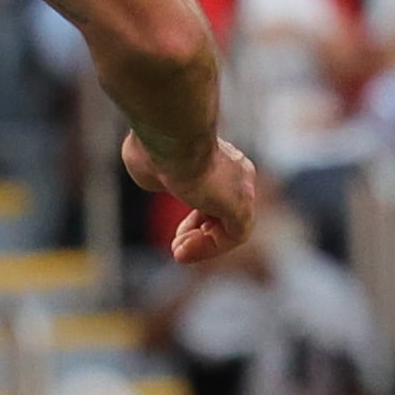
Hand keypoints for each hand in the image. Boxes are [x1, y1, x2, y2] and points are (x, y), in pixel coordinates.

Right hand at [123, 133, 255, 264]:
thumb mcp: (153, 166)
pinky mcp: (242, 207)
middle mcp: (235, 174)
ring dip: (203, 244)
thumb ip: (161, 177)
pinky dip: (209, 247)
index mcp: (216, 160)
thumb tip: (159, 182)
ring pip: (229, 226)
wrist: (169, 140)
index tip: (177, 235)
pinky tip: (184, 251)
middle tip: (177, 247)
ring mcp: (242, 190)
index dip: (194, 220)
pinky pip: (232, 236)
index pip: (212, 196)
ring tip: (179, 253)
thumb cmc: (155, 147)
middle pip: (222, 212)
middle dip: (198, 232)